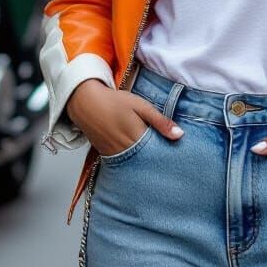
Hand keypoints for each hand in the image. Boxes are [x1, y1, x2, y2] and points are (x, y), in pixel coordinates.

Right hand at [65, 78, 183, 155]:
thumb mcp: (141, 106)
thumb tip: (180, 135)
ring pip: (136, 165)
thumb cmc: (114, 101)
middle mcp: (126, 150)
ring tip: (158, 161)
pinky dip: (134, 162)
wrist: (86, 103)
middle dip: (159, 162)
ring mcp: (115, 155)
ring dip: (146, 162)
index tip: (180, 156)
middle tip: (172, 163)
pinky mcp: (107, 156)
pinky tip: (140, 158)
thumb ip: (160, 121)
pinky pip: (124, 164)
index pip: (159, 153)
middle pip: (148, 162)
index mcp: (137, 137)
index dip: (169, 155)